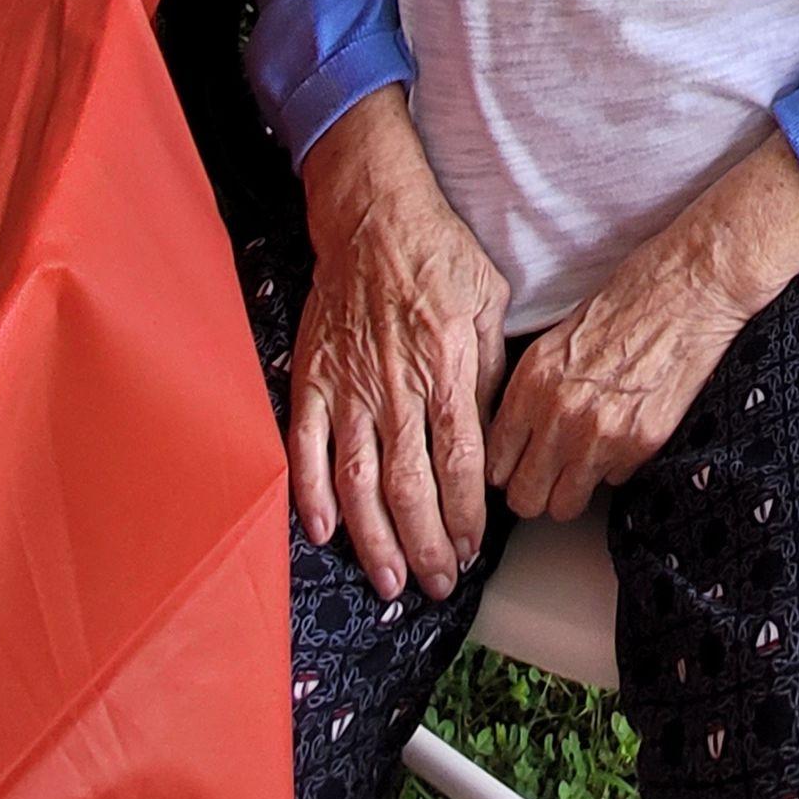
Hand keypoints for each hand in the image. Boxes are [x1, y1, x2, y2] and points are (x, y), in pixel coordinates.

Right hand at [293, 94, 506, 601]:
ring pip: (358, 481)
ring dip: (374, 538)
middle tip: (437, 583)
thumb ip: (491, 371)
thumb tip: (492, 435)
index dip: (467, 513)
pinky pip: (306, 448)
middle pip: (410, 485)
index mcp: (448, 366)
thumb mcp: (490, 302)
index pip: (461, 461)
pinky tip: (322, 533)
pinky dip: (310, 494)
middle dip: (426, 544)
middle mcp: (397, 386)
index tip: (473, 549)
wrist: (375, 215)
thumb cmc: (441, 256)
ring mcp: (349, 386)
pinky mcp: (313, 379)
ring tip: (388, 580)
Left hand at [488, 211, 757, 525]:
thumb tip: (521, 433)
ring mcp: (601, 434)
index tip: (518, 468)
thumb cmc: (632, 297)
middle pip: (524, 498)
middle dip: (535, 491)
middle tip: (549, 477)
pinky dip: (616, 466)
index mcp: (533, 381)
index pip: (495, 463)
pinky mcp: (642, 443)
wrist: (691, 285)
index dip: (506, 470)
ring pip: (565, 505)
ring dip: (573, 488)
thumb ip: (535, 389)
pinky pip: (614, 482)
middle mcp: (559, 414)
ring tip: (586, 463)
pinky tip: (626, 431)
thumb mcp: (560, 336)